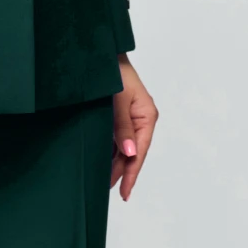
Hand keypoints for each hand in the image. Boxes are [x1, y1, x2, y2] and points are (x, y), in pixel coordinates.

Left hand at [110, 56, 156, 200]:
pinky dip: (109, 150)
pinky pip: (116, 138)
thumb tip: (129, 152)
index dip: (131, 173)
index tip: (124, 192)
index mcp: (147, 116)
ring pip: (124, 147)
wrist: (101, 54)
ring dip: (115, 162)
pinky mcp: (119, 115)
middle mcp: (141, 119)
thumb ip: (122, 126)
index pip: (139, 152)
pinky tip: (101, 161)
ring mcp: (130, 118)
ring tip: (104, 180)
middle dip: (121, 171)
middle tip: (108, 189)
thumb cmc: (112, 72)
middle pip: (132, 152)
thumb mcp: (117, 100)